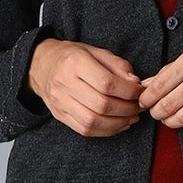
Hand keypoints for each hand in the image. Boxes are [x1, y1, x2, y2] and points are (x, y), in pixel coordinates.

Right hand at [27, 38, 141, 137]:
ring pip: (93, 121)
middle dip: (126, 109)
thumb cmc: (73, 57)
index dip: (128, 91)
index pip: (107, 83)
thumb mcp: (96, 51)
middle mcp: (65, 83)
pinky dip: (106, 131)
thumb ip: (117, 65)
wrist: (42, 66)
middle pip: (101, 105)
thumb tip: (135, 83)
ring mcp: (60, 102)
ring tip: (130, 117)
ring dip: (118, 123)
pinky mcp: (60, 115)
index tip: (139, 92)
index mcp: (75, 63)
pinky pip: (85, 130)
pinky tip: (117, 124)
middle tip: (137, 107)